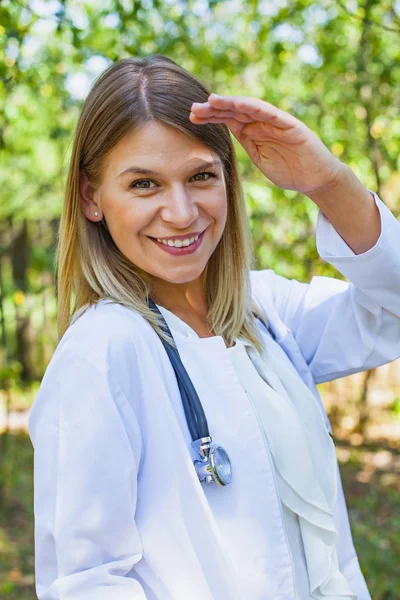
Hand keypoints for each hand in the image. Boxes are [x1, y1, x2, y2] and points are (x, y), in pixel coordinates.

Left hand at [190, 94, 343, 195]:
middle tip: (193, 109)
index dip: (211, 117)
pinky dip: (254, 107)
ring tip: (211, 101)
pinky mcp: (290, 125)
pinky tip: (239, 103)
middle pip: (234, 112)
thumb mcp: (260, 159)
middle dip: (214, 110)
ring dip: (230, 104)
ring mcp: (276, 122)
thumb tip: (225, 137)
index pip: (228, 120)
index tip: (192, 117)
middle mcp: (262, 123)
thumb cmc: (289, 171)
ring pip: (249, 109)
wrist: (316, 179)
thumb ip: (247, 145)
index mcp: (253, 132)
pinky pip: (270, 113)